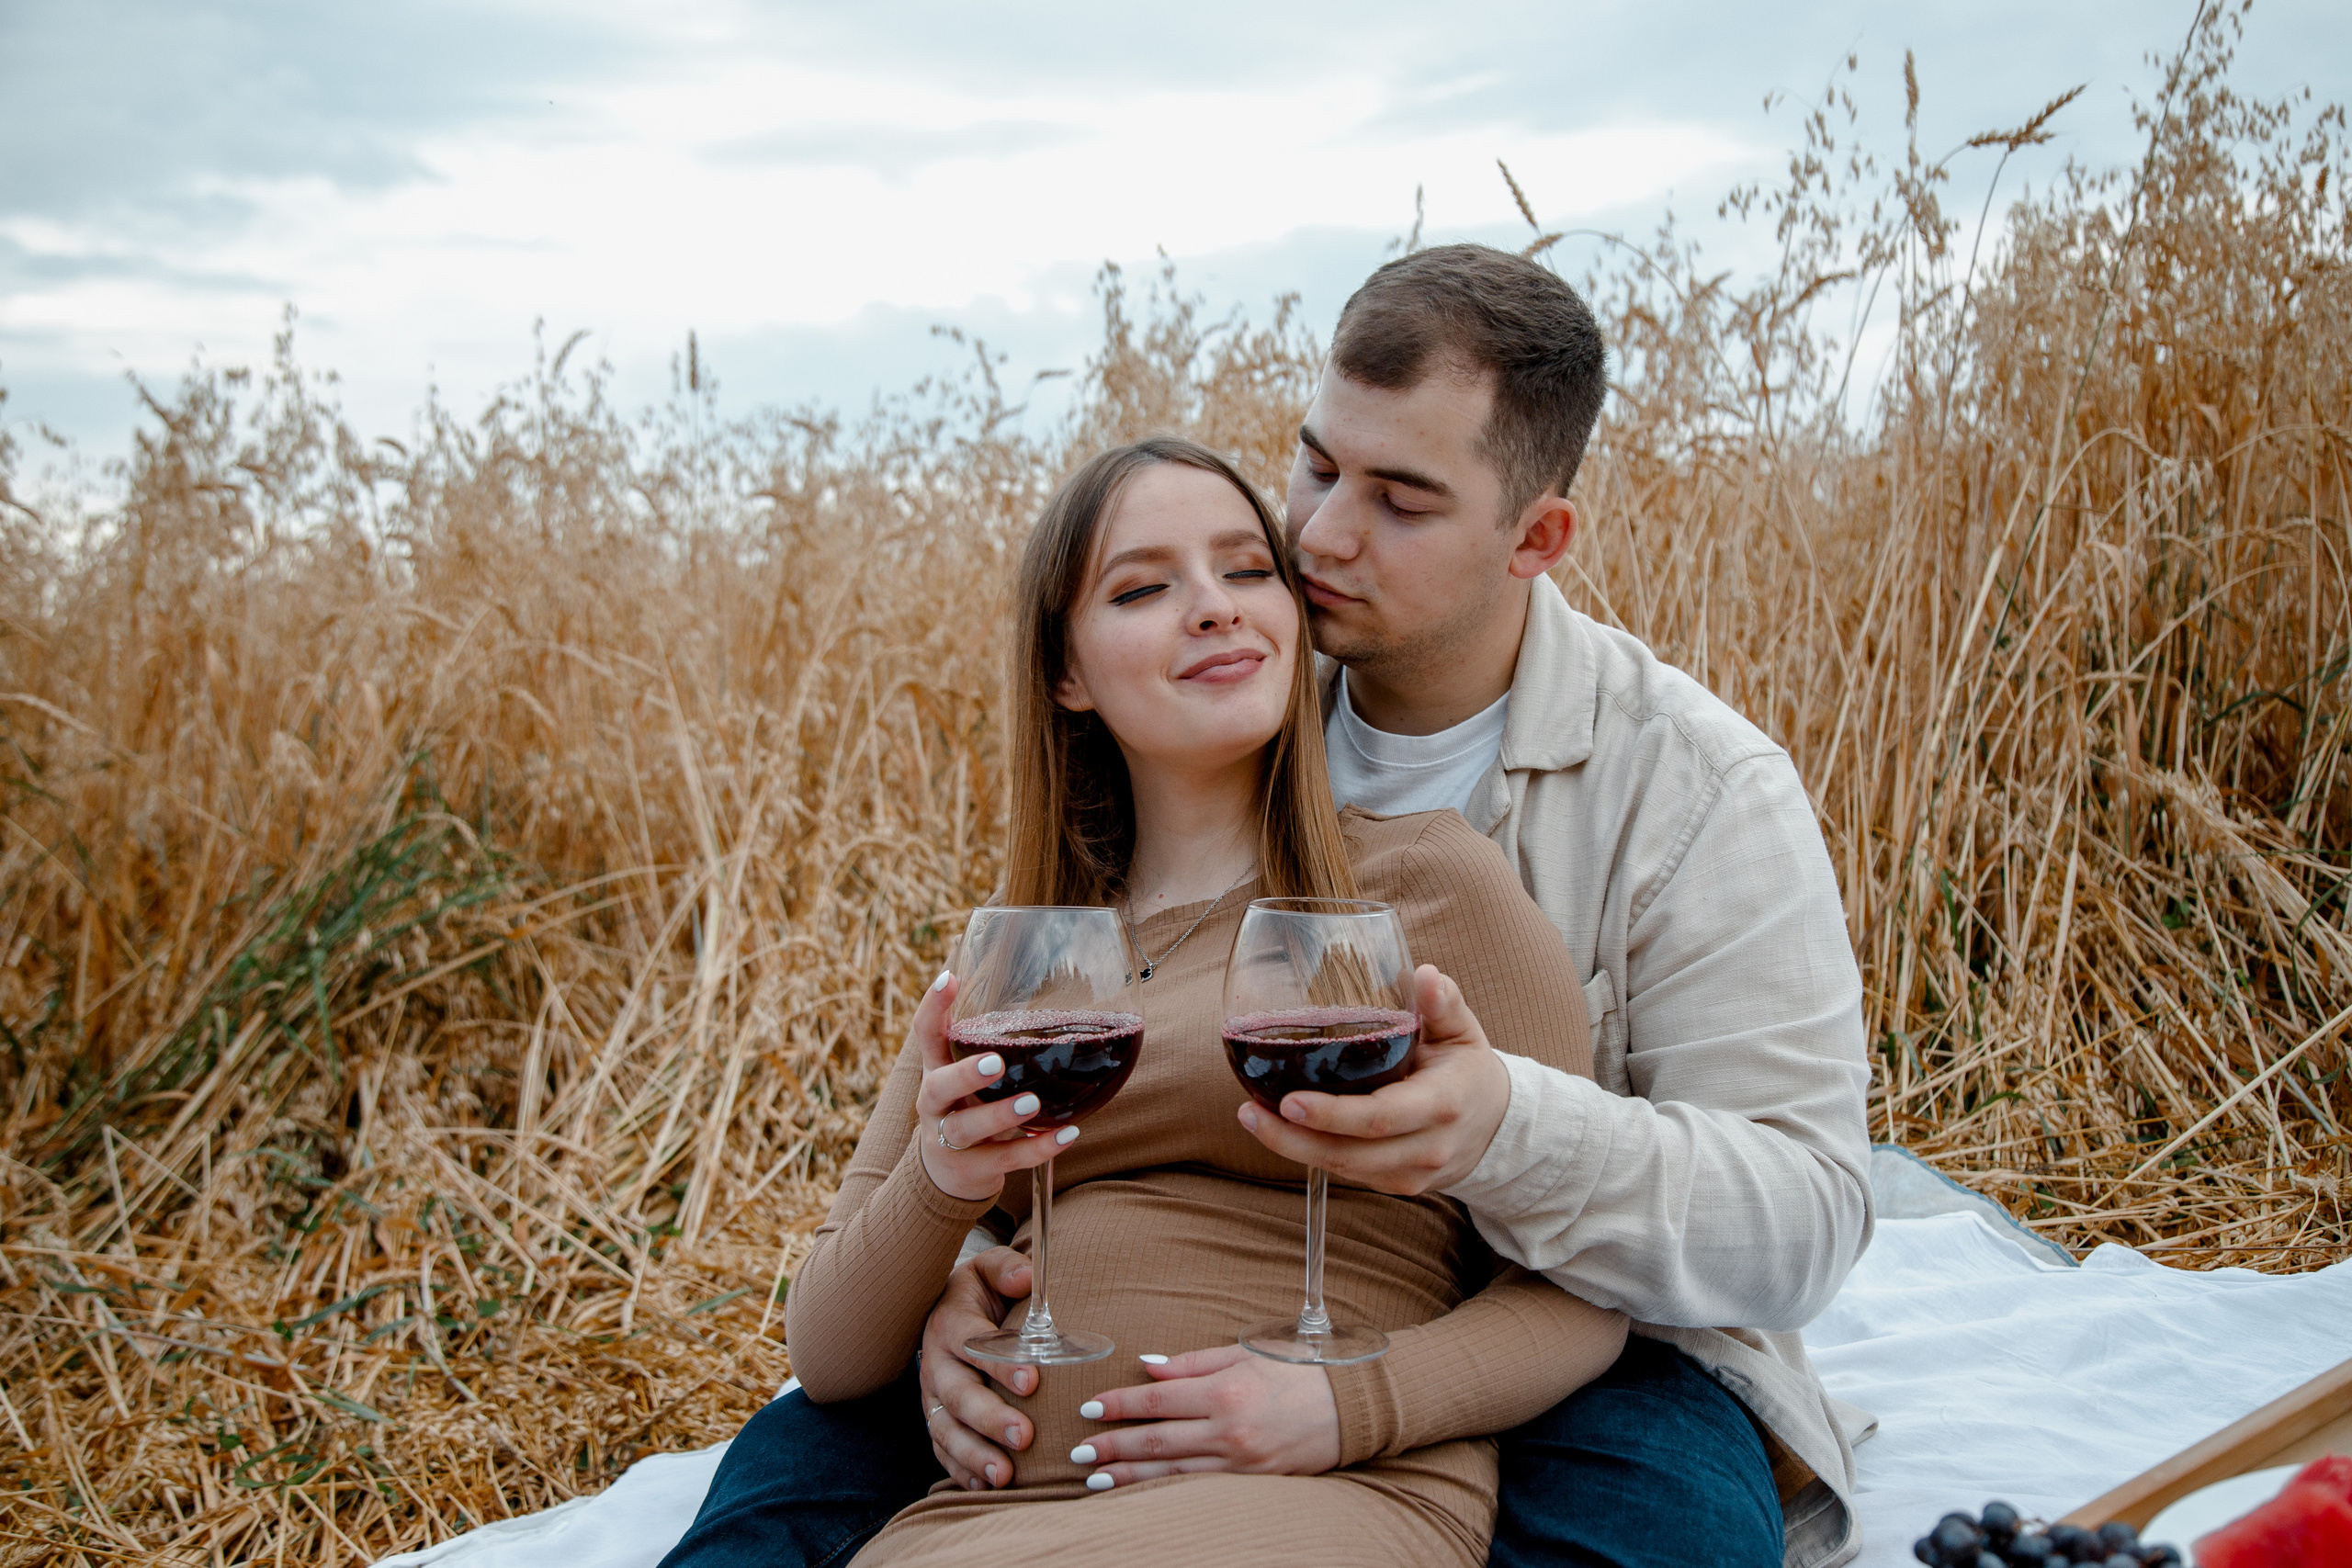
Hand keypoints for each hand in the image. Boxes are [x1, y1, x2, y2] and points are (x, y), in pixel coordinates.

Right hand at [913, 972, 1078, 1201]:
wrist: (946, 1176)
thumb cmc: (965, 1108)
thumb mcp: (965, 1078)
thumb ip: (985, 1047)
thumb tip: (1044, 1000)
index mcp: (935, 1072)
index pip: (925, 1036)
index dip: (932, 1009)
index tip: (949, 979)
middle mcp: (935, 1106)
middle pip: (937, 1088)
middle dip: (964, 1076)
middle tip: (994, 1063)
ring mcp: (949, 1142)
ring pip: (968, 1129)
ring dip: (1000, 1115)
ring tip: (1031, 1103)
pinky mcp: (974, 1169)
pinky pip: (1007, 1159)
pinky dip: (1039, 1148)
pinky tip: (1068, 1134)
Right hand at [919, 1248, 1036, 1490]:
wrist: (945, 1310)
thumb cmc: (979, 1292)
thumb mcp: (988, 1270)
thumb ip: (1006, 1270)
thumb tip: (1026, 1277)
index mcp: (950, 1324)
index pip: (974, 1344)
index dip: (1002, 1364)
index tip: (1033, 1382)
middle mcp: (936, 1363)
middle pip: (958, 1395)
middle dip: (990, 1419)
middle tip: (1025, 1437)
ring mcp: (932, 1397)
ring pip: (946, 1430)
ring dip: (975, 1455)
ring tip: (1005, 1476)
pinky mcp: (935, 1419)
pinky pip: (943, 1450)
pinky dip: (961, 1471)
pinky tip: (986, 1486)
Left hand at [1069, 1345, 1339, 1488]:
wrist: (1351, 1406)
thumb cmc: (1297, 1370)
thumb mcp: (1245, 1353)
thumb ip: (1193, 1362)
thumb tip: (1147, 1366)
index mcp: (1225, 1390)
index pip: (1157, 1399)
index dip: (1120, 1405)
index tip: (1090, 1409)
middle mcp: (1228, 1429)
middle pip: (1156, 1441)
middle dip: (1113, 1446)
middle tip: (1078, 1453)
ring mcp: (1240, 1462)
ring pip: (1171, 1473)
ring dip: (1129, 1477)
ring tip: (1095, 1480)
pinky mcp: (1252, 1483)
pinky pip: (1198, 1489)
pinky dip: (1164, 1492)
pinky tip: (1140, 1493)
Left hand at [1235, 965, 1510, 1195]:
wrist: (1495, 1124)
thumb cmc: (1466, 1068)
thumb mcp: (1462, 1030)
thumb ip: (1444, 1002)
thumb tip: (1423, 974)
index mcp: (1442, 1104)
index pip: (1381, 1117)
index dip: (1333, 1115)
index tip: (1290, 1101)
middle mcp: (1427, 1147)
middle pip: (1352, 1154)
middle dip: (1295, 1139)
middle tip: (1250, 1113)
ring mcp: (1411, 1174)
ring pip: (1344, 1170)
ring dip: (1293, 1149)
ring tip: (1251, 1118)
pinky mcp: (1397, 1185)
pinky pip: (1348, 1175)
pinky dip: (1311, 1155)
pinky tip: (1279, 1131)